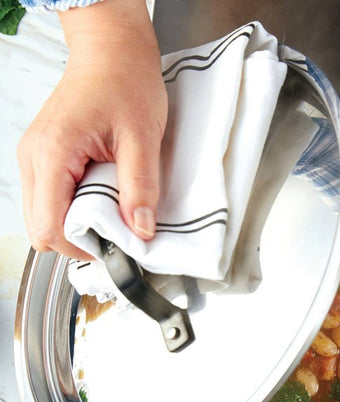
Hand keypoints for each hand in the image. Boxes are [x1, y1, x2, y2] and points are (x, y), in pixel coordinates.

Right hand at [16, 0, 166, 258]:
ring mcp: (34, 158)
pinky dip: (77, 207)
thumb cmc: (125, 83)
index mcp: (52, 154)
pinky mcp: (44, 158)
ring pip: (45, 216)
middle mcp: (33, 158)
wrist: (112, 52)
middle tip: (118, 228)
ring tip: (113, 207)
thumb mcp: (143, 139)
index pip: (49, 228)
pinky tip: (103, 195)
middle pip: (42, 229)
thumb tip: (140, 231)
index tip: (116, 245)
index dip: (83, 247)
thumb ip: (140, 189)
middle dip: (81, 239)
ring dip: (79, 223)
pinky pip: (52, 198)